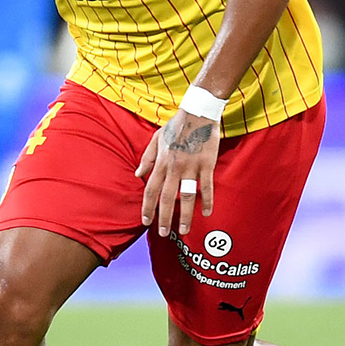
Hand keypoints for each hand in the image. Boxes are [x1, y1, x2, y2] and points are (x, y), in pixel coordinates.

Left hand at [135, 110, 219, 238]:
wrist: (198, 112)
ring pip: (186, 196)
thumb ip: (147, 158)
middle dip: (164, 217)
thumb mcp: (156, 139)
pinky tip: (206, 213)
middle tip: (164, 233)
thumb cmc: (176, 125)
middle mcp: (174, 167)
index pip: (150, 190)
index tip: (146, 221)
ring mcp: (191, 166)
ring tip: (184, 230)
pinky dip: (207, 201)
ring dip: (185, 215)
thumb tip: (137, 174)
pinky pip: (207, 186)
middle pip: (167, 198)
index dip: (147, 207)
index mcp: (161, 162)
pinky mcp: (207, 164)